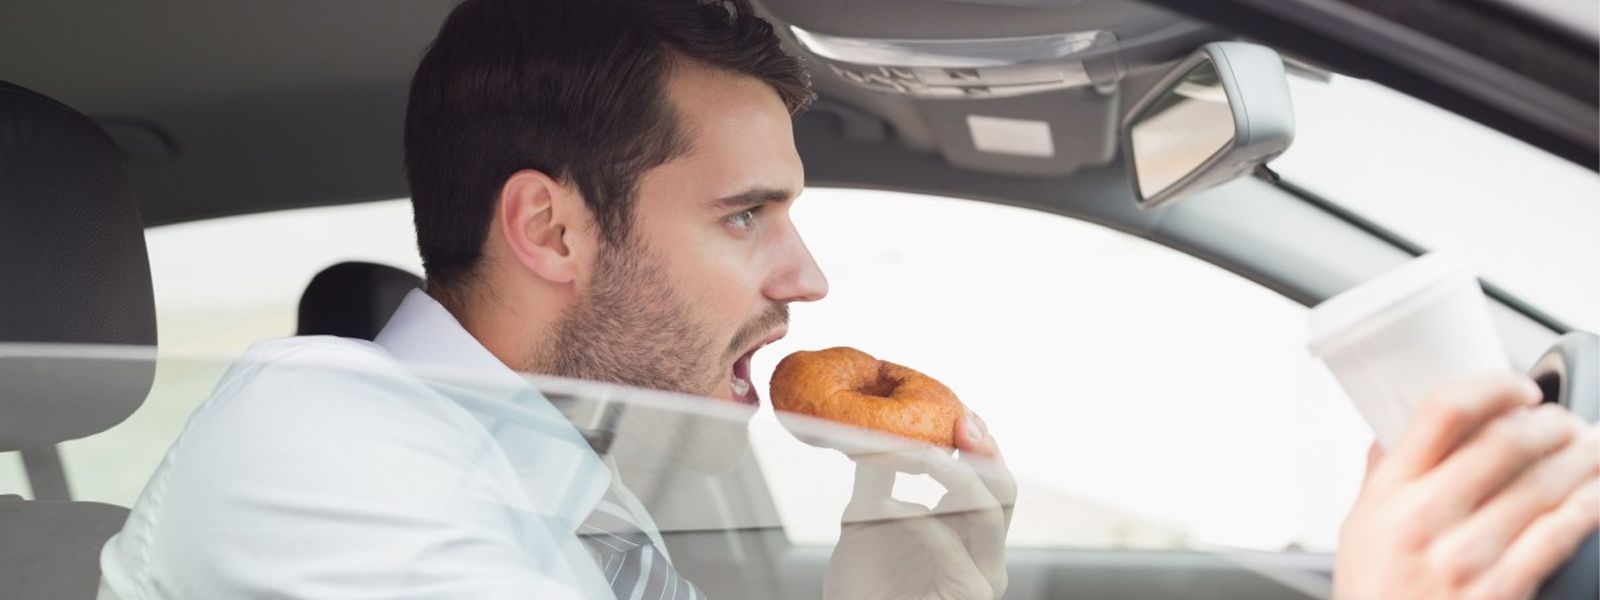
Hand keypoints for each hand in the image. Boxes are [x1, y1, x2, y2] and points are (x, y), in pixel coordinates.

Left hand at [824, 410, 1016, 599]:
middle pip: (1004, 488)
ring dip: (955, 473)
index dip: (976, 439)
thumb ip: (877, 472)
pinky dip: (920, 520)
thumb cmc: (862, 585)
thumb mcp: (865, 514)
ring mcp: (982, 575)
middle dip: (984, 449)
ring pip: (989, 510)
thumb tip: (874, 422)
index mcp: (966, 527)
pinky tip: (888, 508)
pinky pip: (953, 548)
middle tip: (959, 419)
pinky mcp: (969, 595)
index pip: (988, 475)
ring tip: (920, 451)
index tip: (955, 407)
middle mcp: (983, 550)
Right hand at [1334, 375, 1599, 599]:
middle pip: (1506, 441)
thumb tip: (1395, 430)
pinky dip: (1587, 506)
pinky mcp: (1501, 591)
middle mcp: (1425, 519)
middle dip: (1552, 421)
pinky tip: (1595, 493)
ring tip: (1590, 447)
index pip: (1445, 411)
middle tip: (1565, 420)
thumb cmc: (1373, 593)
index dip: (1494, 387)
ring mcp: (1465, 558)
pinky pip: (1559, 536)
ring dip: (1582, 457)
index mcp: (1389, 493)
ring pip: (1544, 485)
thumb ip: (1378, 477)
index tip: (1519, 388)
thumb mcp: (1356, 529)